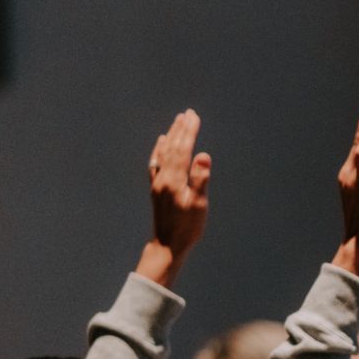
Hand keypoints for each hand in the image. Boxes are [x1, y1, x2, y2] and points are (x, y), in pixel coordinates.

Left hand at [139, 109, 211, 287]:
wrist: (167, 245)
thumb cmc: (187, 228)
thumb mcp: (198, 205)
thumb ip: (200, 179)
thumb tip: (203, 155)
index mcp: (174, 180)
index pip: (182, 149)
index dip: (188, 132)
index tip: (194, 116)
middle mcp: (163, 177)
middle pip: (172, 147)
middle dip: (180, 129)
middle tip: (188, 113)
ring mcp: (158, 183)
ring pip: (164, 153)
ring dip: (171, 136)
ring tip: (177, 121)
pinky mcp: (156, 189)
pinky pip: (156, 163)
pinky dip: (159, 149)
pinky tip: (161, 142)